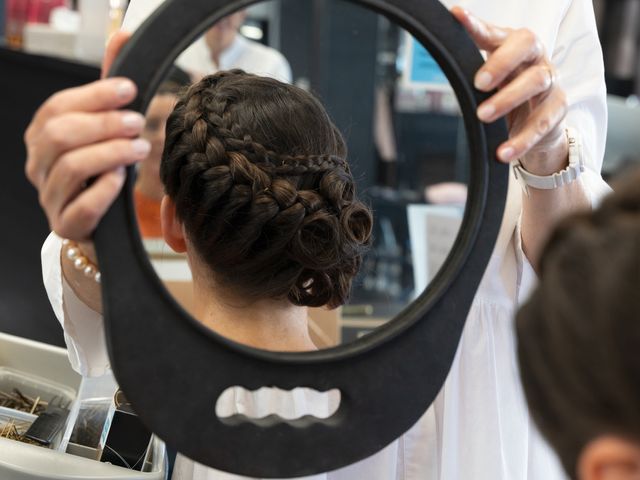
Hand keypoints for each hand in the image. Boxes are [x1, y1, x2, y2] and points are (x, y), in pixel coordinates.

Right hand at [24, 32, 149, 240]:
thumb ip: (110, 88)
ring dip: (109, 154)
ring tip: (140, 148)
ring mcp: (49, 197)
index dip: (94, 96)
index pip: (58, 107)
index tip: (130, 90)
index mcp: (42, 135)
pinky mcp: (65, 226)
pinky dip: (102, 192)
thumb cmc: (101, 169)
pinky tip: (122, 181)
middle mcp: (38, 164)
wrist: (98, 223)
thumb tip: (123, 34)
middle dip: (103, 125)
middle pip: (59, 135)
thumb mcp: (105, 127)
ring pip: (69, 168)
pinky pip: (79, 208)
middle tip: (139, 123)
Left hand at [452, 7, 568, 175]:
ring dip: (507, 99)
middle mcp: (535, 58)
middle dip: (501, 62)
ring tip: (483, 116)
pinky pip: (542, 123)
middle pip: (526, 45)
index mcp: (513, 46)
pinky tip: (502, 152)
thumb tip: (447, 48)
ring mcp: (550, 82)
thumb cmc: (509, 95)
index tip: (457, 16)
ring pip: (536, 82)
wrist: (538, 128)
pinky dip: (521, 139)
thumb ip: (470, 65)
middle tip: (478, 83)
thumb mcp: (488, 82)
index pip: (495, 32)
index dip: (476, 25)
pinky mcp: (558, 109)